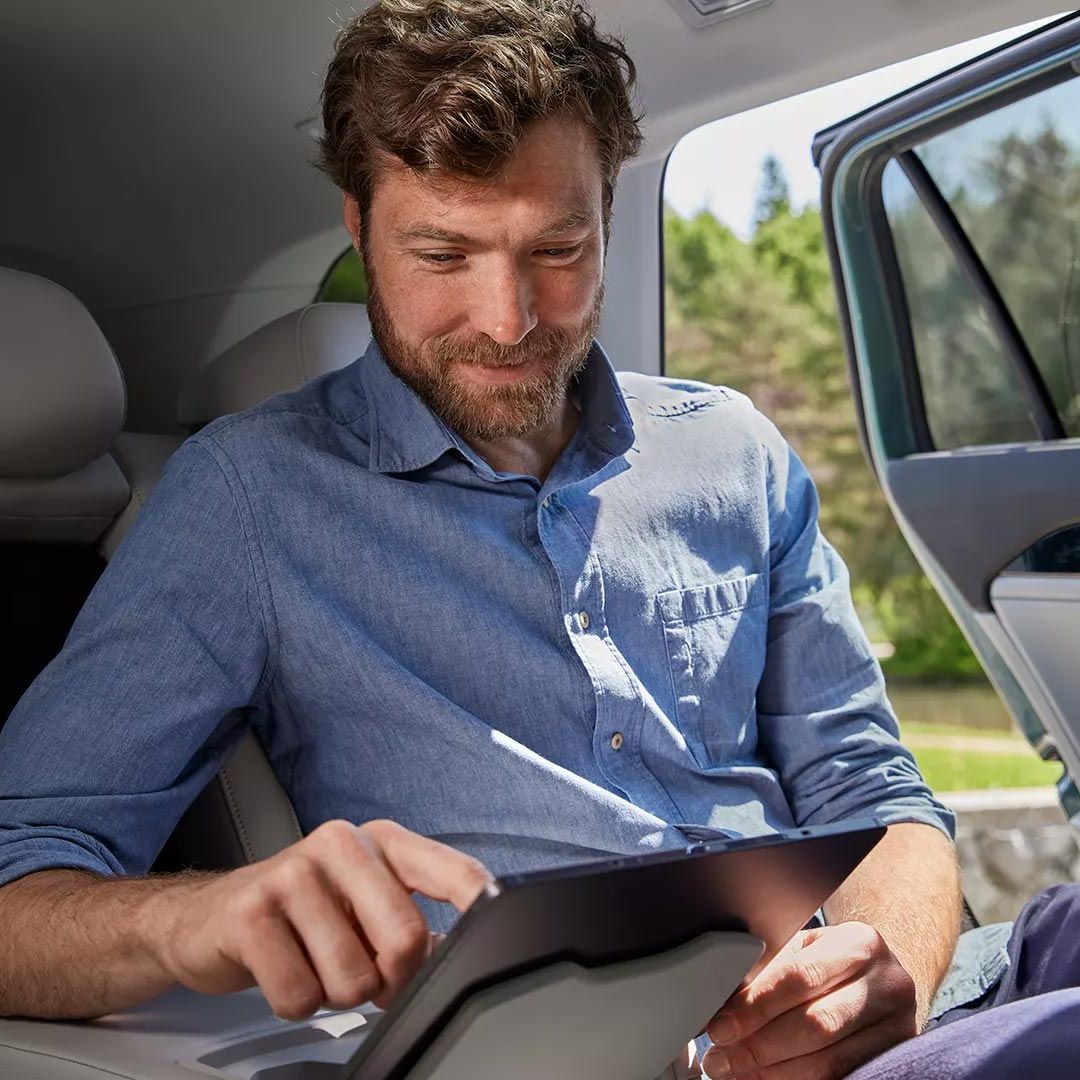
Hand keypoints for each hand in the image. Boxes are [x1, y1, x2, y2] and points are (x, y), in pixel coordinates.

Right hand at [141, 819, 491, 1018]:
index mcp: (382, 841)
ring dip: (335, 993)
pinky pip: (300, 994)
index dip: (482, 906)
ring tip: (314, 961)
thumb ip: (414, 921)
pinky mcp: (251, 912)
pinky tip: (281, 968)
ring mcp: (294, 873)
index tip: (501, 933)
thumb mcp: (363, 904)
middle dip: (391, 980)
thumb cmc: (300, 913)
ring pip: (352, 978)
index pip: (452, 872)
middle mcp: (342, 843)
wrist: (207, 916)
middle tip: (364, 973)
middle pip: (406, 939)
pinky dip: (295, 1002)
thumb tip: (462, 952)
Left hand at [701, 922, 917, 1079]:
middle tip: (720, 1059)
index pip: (800, 976)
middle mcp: (888, 984)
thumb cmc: (832, 961)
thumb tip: (722, 1003)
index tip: (719, 1027)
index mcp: (860, 943)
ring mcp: (899, 1027)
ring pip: (830, 1061)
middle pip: (816, 1024)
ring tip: (738, 1074)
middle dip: (759, 1045)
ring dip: (775, 1072)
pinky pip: (841, 1078)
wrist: (881, 980)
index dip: (756, 1006)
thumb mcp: (806, 949)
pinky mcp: (897, 1060)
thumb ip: (770, 969)